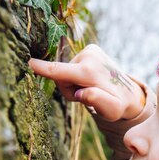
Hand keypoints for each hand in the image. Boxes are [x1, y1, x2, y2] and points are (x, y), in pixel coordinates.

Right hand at [28, 44, 145, 120]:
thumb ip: (97, 101)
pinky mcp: (91, 48)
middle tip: (85, 96)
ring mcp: (90, 49)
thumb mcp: (112, 110)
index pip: (60, 71)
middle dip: (68, 88)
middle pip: (61, 74)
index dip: (43, 69)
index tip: (29, 62)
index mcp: (89, 71)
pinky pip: (73, 64)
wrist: (129, 93)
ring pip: (66, 70)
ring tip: (92, 88)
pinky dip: (78, 74)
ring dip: (74, 82)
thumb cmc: (118, 106)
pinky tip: (92, 80)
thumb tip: (82, 92)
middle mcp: (89, 56)